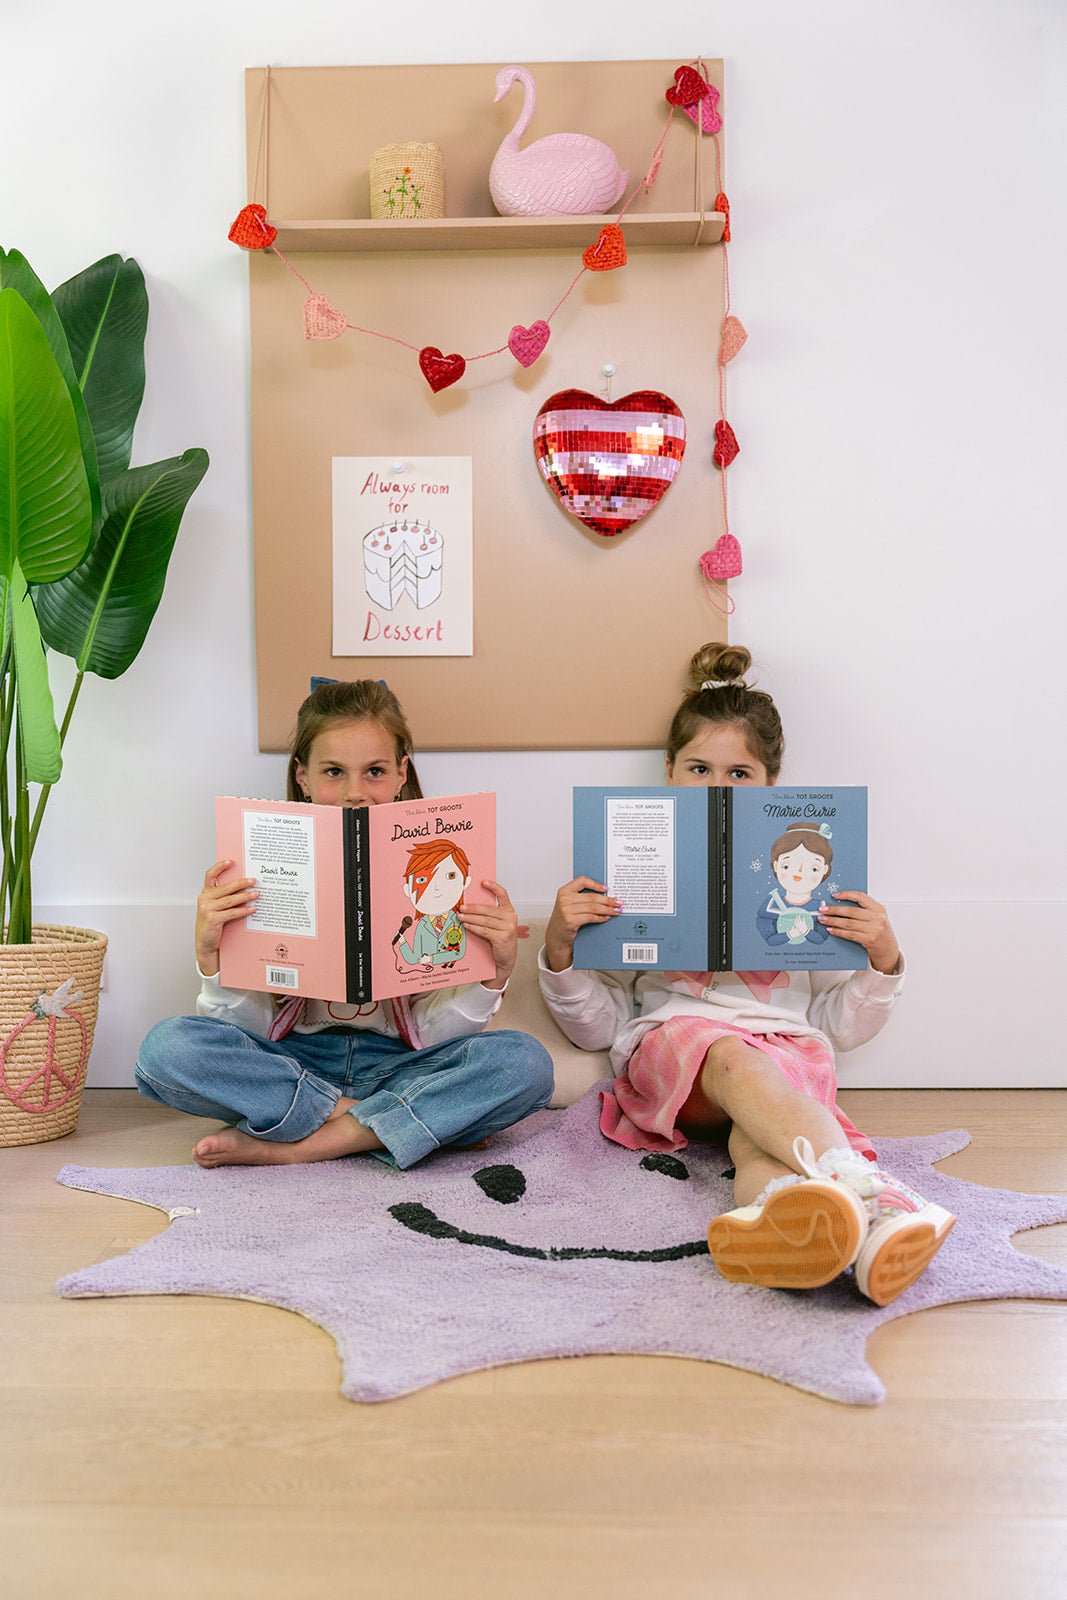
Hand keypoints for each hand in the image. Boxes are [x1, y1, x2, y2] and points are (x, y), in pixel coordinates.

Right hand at [195, 860, 258, 975]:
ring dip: (245, 896)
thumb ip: (224, 897)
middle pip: (225, 887)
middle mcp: (204, 899)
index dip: (219, 867)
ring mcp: (207, 909)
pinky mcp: (212, 919)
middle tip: (253, 881)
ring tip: (256, 894)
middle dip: (241, 883)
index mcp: (205, 894)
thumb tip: (244, 888)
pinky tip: (252, 909)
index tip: (231, 862)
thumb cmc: (212, 924)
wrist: (205, 943)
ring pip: (230, 900)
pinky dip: (243, 911)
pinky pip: (231, 912)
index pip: (210, 876)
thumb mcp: (215, 908)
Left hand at [457, 880, 518, 990]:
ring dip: (470, 918)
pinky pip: (484, 930)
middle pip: (488, 909)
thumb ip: (488, 915)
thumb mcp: (497, 925)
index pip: (503, 895)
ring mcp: (508, 928)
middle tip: (461, 907)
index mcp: (509, 911)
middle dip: (473, 908)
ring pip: (485, 920)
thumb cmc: (499, 940)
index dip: (493, 887)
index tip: (483, 882)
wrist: (505, 960)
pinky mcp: (503, 938)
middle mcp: (511, 918)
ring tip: (460, 917)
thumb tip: (470, 906)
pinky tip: (466, 925)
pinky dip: (474, 927)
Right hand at [544, 876, 621, 971]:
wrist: (556, 935)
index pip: (582, 881)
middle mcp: (564, 899)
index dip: (595, 884)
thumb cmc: (565, 919)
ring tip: (616, 911)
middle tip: (618, 902)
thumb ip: (581, 897)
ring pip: (593, 907)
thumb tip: (604, 895)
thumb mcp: (569, 904)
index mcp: (564, 891)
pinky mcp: (570, 921)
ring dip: (607, 909)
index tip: (606, 888)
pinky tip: (606, 917)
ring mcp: (566, 910)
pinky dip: (600, 918)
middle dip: (608, 900)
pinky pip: (590, 917)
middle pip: (592, 897)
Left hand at [817, 891, 899, 973]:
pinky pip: (850, 934)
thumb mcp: (875, 917)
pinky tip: (831, 930)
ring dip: (833, 921)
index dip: (846, 894)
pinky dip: (838, 932)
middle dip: (834, 910)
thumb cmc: (879, 932)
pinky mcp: (870, 940)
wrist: (888, 950)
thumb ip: (862, 910)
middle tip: (822, 909)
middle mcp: (878, 917)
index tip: (834, 895)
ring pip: (849, 923)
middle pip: (851, 911)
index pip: (861, 897)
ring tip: (823, 919)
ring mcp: (875, 929)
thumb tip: (839, 904)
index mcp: (878, 908)